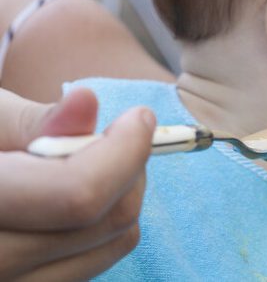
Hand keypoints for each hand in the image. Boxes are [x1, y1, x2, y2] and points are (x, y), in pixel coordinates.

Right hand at [0, 88, 154, 280]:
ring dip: (121, 191)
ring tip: (92, 161)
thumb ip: (34, 121)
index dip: (124, 151)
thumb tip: (86, 101)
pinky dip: (106, 220)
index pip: (78, 196)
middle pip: (107, 220)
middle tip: (115, 133)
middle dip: (128, 165)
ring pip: (114, 241)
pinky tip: (79, 193)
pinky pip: (99, 257)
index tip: (139, 117)